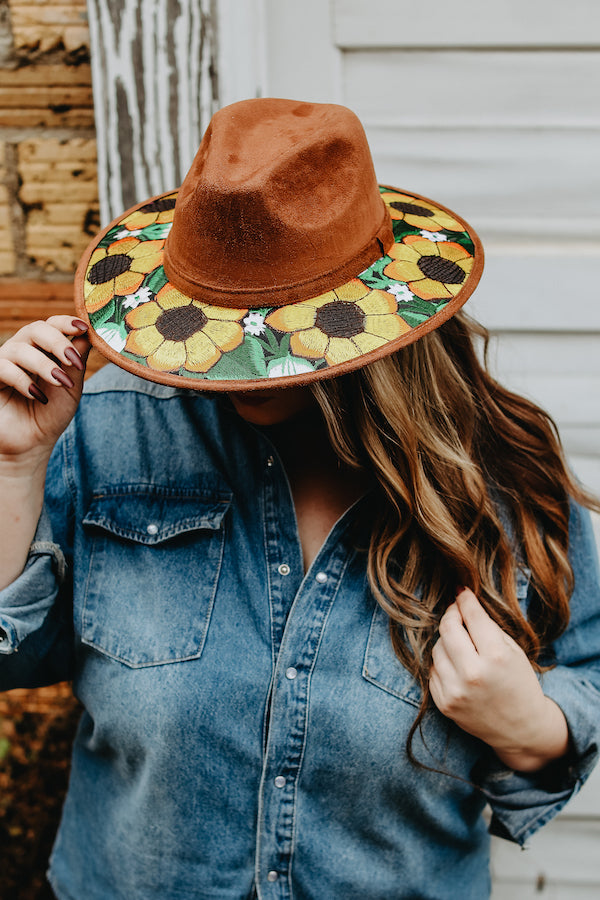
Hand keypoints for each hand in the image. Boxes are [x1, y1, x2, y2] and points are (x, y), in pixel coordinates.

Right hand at [0, 316, 89, 461]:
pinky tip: (38, 396)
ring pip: (19, 348)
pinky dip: (23, 380)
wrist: (31, 444)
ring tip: (61, 383)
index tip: (83, 328)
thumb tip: (88, 335)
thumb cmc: (51, 414)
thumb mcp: (71, 389)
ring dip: (43, 364)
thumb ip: (76, 363)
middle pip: (35, 329)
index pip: (51, 325)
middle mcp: (22, 350)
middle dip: (57, 342)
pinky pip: (2, 367)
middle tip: (73, 360)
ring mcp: (4, 362)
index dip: (66, 322)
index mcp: (43, 349)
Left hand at [430, 588, 568, 771]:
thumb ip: (488, 627)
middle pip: (447, 628)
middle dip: (451, 615)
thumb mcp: (513, 651)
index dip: (465, 599)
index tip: (461, 590)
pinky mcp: (444, 703)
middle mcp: (472, 674)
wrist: (521, 729)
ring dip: (447, 640)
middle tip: (457, 611)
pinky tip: (458, 666)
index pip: (471, 616)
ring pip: (437, 647)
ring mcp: (455, 691)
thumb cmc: (520, 684)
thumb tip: (462, 601)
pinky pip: (433, 670)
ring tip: (463, 645)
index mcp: (496, 657)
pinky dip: (443, 663)